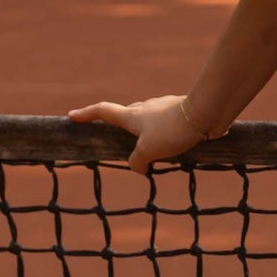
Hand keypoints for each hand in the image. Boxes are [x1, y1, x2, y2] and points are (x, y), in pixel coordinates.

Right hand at [66, 94, 209, 175]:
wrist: (204, 114)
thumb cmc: (171, 130)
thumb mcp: (149, 151)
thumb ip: (137, 161)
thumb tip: (138, 168)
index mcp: (131, 116)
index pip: (102, 112)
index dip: (86, 114)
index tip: (72, 116)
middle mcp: (144, 109)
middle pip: (125, 116)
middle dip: (121, 127)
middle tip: (120, 140)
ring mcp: (162, 108)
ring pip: (148, 121)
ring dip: (147, 134)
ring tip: (154, 151)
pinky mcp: (179, 113)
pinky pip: (166, 124)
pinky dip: (165, 135)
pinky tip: (176, 146)